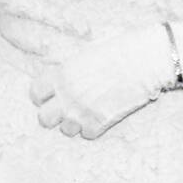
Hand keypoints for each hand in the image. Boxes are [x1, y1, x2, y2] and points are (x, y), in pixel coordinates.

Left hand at [29, 25, 175, 139]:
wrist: (145, 60)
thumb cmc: (119, 49)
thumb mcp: (87, 52)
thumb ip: (70, 68)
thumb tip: (63, 76)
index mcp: (62, 74)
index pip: (36, 94)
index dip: (43, 96)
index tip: (53, 94)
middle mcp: (67, 94)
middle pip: (44, 119)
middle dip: (54, 114)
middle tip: (67, 108)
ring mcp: (82, 111)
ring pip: (65, 130)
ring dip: (74, 123)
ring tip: (87, 112)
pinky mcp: (100, 122)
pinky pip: (87, 134)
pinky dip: (93, 128)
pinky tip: (102, 115)